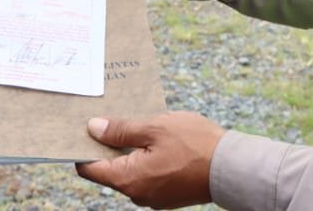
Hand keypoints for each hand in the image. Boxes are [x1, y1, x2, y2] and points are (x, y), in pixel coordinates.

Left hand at [76, 112, 223, 208]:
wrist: (232, 168)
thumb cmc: (194, 144)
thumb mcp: (154, 128)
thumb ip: (121, 130)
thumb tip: (93, 128)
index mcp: (128, 180)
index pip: (89, 168)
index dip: (81, 147)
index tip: (80, 127)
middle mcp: (137, 194)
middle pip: (109, 169)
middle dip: (106, 144)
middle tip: (107, 116)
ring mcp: (153, 197)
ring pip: (129, 170)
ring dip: (128, 149)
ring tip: (133, 122)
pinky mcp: (167, 194)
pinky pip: (146, 175)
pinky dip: (144, 158)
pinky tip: (153, 138)